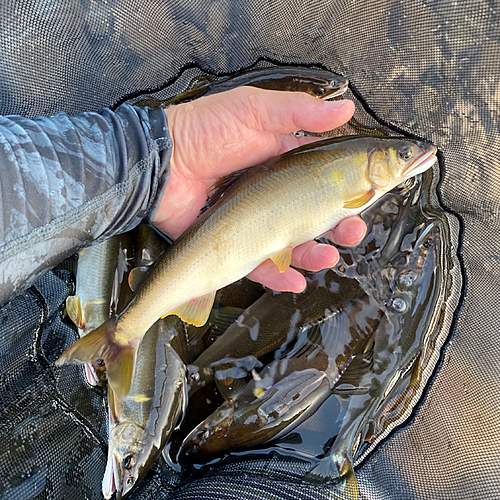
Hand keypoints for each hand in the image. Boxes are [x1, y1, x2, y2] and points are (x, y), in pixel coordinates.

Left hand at [154, 86, 366, 292]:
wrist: (159, 164)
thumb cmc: (203, 132)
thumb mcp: (252, 110)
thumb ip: (298, 112)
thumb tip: (346, 108)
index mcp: (282, 164)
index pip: (324, 179)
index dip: (348, 187)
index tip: (370, 193)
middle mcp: (273, 196)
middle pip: (314, 216)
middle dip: (339, 226)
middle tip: (353, 230)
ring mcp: (255, 222)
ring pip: (294, 245)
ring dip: (316, 254)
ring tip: (329, 256)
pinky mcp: (234, 245)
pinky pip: (262, 267)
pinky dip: (281, 277)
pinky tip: (297, 281)